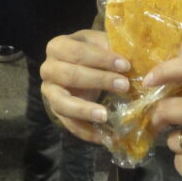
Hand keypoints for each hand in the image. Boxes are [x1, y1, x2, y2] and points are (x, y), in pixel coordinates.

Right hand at [40, 29, 130, 144]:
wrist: (79, 67)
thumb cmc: (93, 53)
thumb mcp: (100, 43)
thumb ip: (112, 46)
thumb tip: (132, 56)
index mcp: (58, 46)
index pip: (77, 51)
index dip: (101, 58)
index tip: (125, 65)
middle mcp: (48, 69)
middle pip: (70, 75)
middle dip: (98, 80)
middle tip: (124, 86)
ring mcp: (49, 92)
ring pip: (62, 102)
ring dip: (85, 109)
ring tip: (105, 115)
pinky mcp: (56, 111)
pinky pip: (68, 124)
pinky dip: (86, 132)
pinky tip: (104, 137)